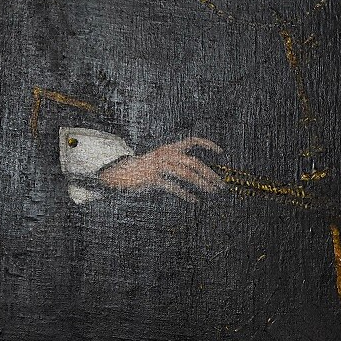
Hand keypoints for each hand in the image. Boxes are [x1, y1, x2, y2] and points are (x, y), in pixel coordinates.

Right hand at [98, 137, 224, 203]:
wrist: (120, 172)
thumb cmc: (145, 168)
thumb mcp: (161, 159)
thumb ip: (177, 160)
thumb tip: (198, 169)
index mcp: (169, 147)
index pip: (192, 141)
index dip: (207, 144)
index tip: (220, 152)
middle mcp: (165, 154)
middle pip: (193, 162)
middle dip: (209, 173)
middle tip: (220, 184)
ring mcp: (159, 165)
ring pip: (186, 174)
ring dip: (201, 183)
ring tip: (211, 191)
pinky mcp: (152, 177)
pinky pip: (172, 186)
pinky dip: (184, 193)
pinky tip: (194, 200)